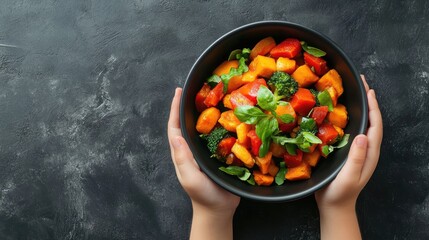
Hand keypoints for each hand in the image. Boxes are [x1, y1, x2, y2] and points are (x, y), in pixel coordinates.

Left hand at [168, 88, 239, 239]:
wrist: (219, 208)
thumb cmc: (203, 195)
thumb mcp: (190, 178)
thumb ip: (182, 159)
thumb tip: (175, 137)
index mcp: (182, 152)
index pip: (175, 127)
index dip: (174, 109)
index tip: (177, 92)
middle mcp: (191, 148)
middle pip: (187, 123)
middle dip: (188, 105)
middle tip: (194, 88)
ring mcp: (204, 151)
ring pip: (202, 127)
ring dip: (203, 112)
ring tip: (210, 96)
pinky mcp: (218, 153)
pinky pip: (217, 135)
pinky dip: (220, 123)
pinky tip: (228, 115)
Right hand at [315, 75, 382, 239]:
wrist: (334, 206)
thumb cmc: (340, 193)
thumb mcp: (349, 177)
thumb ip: (357, 158)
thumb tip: (362, 135)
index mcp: (369, 153)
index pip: (375, 125)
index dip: (373, 107)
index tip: (368, 90)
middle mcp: (366, 149)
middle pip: (371, 121)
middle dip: (369, 101)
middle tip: (361, 83)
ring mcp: (358, 150)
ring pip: (363, 124)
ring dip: (361, 107)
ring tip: (353, 92)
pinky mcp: (348, 151)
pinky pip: (352, 130)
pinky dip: (350, 117)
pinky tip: (339, 112)